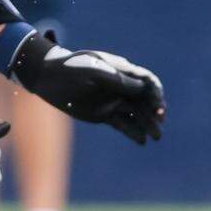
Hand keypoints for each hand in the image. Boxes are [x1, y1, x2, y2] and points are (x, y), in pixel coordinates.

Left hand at [15, 36, 164, 144]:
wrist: (50, 79)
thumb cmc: (72, 69)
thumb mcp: (94, 71)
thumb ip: (118, 80)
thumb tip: (142, 89)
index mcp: (121, 70)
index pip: (146, 80)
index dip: (155, 92)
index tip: (158, 105)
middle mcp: (121, 86)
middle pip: (145, 99)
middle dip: (155, 110)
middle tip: (160, 121)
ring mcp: (113, 101)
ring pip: (137, 114)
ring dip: (148, 124)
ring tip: (156, 137)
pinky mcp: (105, 114)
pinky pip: (123, 124)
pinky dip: (134, 132)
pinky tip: (142, 141)